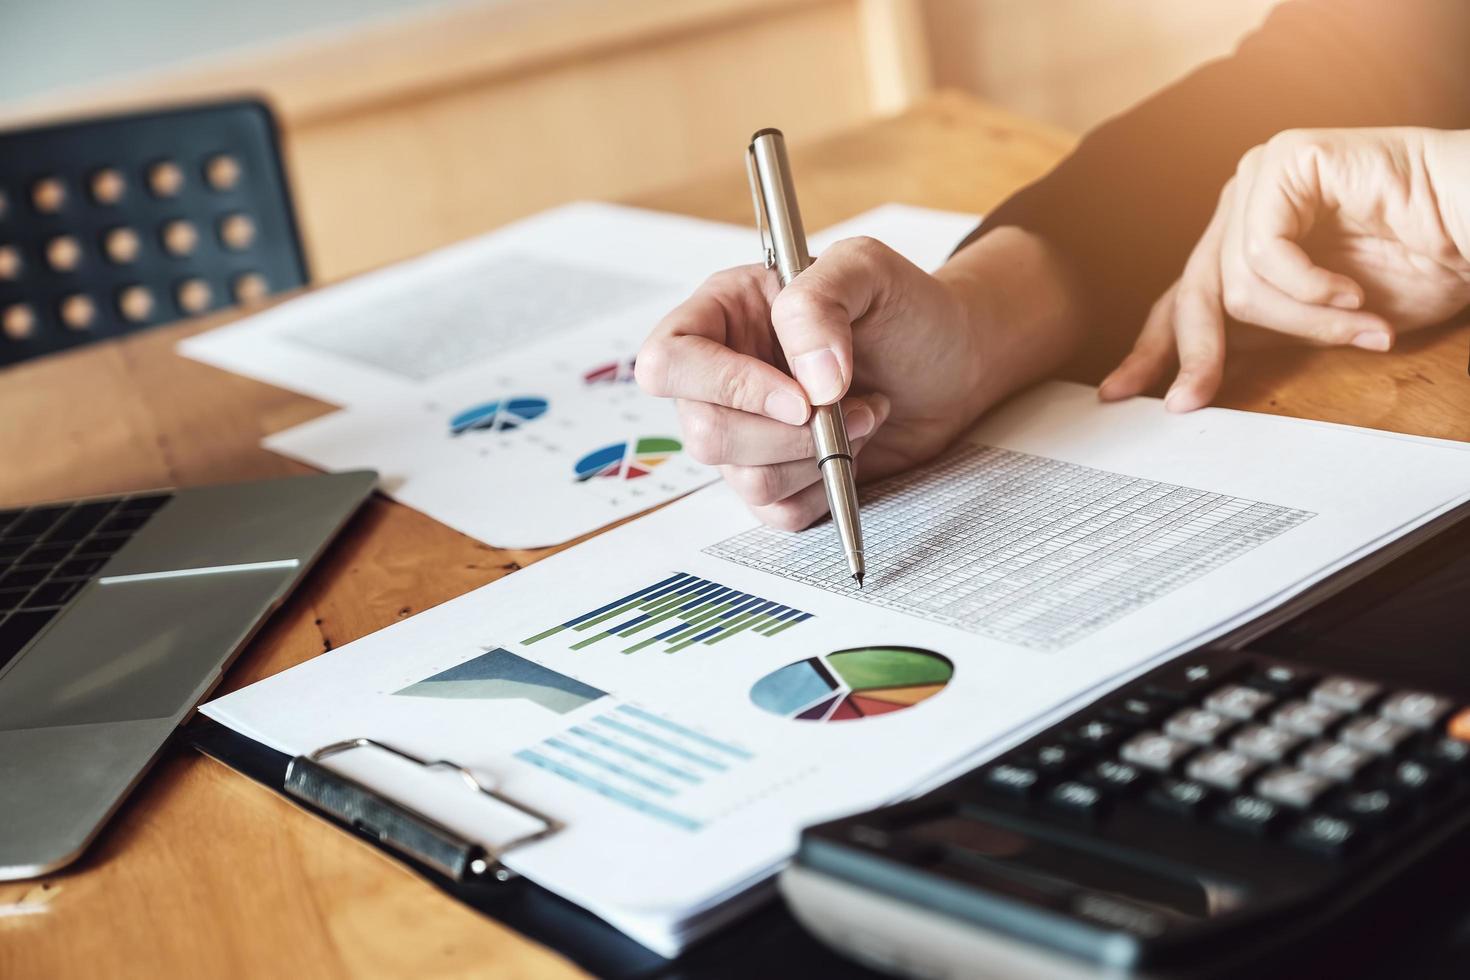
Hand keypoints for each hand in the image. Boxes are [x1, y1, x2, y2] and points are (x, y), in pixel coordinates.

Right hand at [637, 237, 1000, 529]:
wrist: (951, 363)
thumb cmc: (905, 309)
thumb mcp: (866, 270)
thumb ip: (819, 303)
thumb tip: (808, 380)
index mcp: (721, 314)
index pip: (668, 360)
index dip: (723, 386)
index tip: (798, 398)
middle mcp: (721, 375)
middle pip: (703, 432)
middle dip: (785, 434)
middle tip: (845, 404)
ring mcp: (745, 431)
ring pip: (743, 478)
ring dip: (817, 456)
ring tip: (865, 415)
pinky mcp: (777, 477)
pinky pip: (776, 511)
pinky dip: (825, 488)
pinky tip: (854, 448)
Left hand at [1101, 128, 1469, 410]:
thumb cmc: (1421, 265)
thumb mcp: (1319, 322)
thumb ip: (1259, 335)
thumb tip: (1191, 378)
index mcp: (1244, 241)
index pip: (1181, 299)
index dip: (1151, 350)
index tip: (1119, 394)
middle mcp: (1242, 206)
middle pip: (1192, 293)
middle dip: (1199, 355)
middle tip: (1195, 401)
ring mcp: (1259, 178)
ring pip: (1237, 282)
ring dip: (1305, 322)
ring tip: (1361, 327)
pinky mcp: (1284, 161)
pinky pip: (1265, 250)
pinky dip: (1311, 287)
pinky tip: (1353, 292)